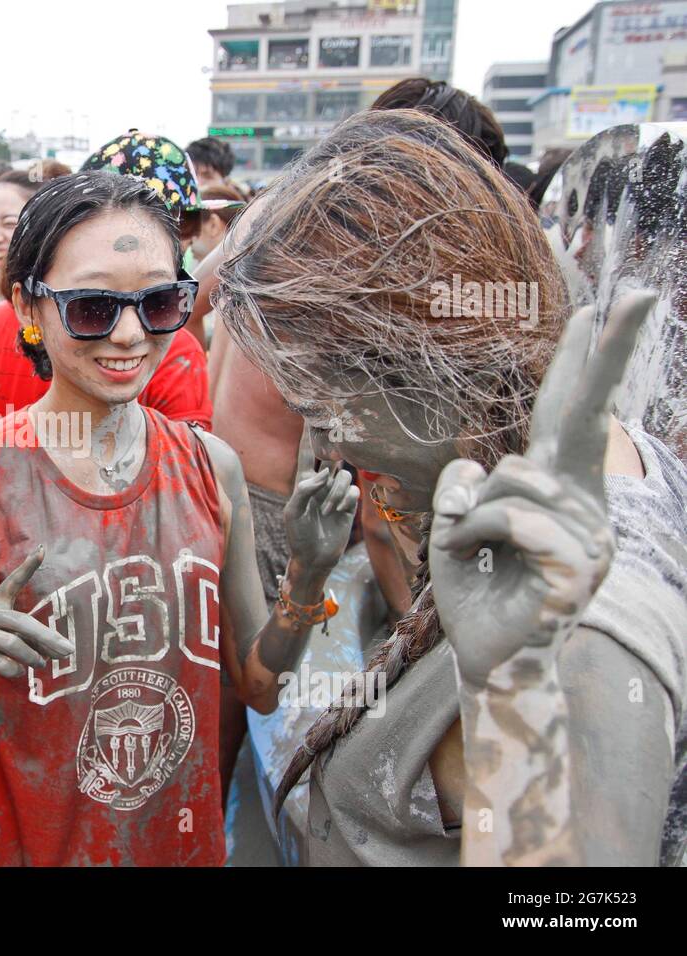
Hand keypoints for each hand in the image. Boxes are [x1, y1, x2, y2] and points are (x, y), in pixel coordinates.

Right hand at [0, 547, 74, 678]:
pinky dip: (14, 669)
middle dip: (48, 638)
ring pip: (13, 644)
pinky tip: (19, 671)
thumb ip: (31, 635)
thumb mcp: (9, 628)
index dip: (27, 566)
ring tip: (41, 663)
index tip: (42, 550)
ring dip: (32, 657)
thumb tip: (60, 650)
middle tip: (68, 651)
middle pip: (22, 623)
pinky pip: (0, 663)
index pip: (13, 581)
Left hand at [283, 426, 358, 575]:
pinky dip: (346, 501)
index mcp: (304, 481)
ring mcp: (336, 492)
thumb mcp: (293, 512)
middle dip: (335, 451)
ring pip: (344, 477)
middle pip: (332, 457)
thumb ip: (304, 490)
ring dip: (336, 493)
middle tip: (337, 447)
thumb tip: (323, 474)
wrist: (315, 557)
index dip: (311, 434)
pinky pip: (354, 492)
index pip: (308, 452)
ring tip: (327, 511)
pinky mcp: (349, 504)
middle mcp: (322, 483)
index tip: (313, 414)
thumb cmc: (298, 535)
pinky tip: (338, 513)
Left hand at [430, 293, 654, 688]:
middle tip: (638, 292)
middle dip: (612, 352)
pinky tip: (478, 560)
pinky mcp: (579, 564)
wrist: (488, 656)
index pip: (570, 417)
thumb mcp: (456, 525)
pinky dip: (475, 533)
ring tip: (471, 550)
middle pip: (590, 417)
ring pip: (513, 477)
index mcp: (557, 490)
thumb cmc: (476, 590)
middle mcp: (583, 503)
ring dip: (469, 512)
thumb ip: (463, 485)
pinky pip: (512, 517)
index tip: (601, 310)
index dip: (582, 365)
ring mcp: (590, 534)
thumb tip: (476, 462)